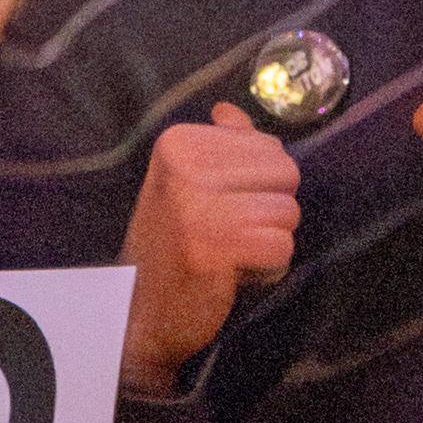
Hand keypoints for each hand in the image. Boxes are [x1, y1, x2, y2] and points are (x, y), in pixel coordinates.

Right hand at [118, 100, 301, 397]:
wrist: (133, 310)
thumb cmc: (168, 246)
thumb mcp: (182, 185)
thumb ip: (216, 146)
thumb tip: (231, 112)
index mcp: (178, 142)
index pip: (271, 148)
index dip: (259, 186)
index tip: (218, 210)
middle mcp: (185, 166)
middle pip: (286, 175)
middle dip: (269, 211)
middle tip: (226, 234)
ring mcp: (197, 206)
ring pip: (288, 212)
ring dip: (268, 242)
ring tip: (228, 254)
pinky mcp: (215, 247)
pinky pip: (282, 247)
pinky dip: (268, 269)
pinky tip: (233, 274)